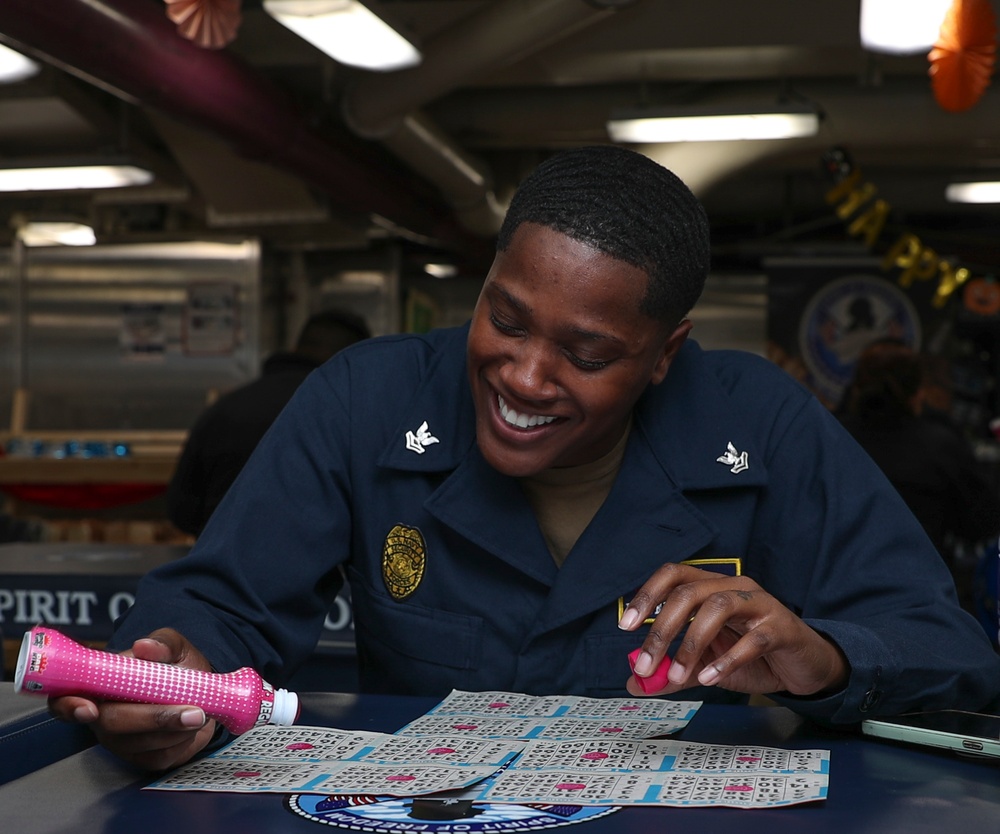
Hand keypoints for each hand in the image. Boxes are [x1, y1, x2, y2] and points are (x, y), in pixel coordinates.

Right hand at [47, 628, 217, 770]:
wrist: (201, 691)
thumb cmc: (176, 666)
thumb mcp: (174, 646)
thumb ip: (161, 643)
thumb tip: (144, 646)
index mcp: (99, 685)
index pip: (65, 700)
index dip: (70, 706)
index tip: (89, 708)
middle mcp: (102, 715)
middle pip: (112, 724)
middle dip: (153, 718)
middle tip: (191, 712)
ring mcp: (120, 741)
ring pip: (138, 744)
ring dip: (173, 730)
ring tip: (199, 714)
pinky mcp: (141, 758)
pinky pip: (157, 756)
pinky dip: (181, 742)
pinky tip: (190, 728)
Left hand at [618, 563, 847, 697]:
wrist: (803, 667)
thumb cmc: (752, 657)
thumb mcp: (706, 665)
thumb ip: (673, 671)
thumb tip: (635, 682)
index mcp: (712, 587)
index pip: (674, 575)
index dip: (647, 596)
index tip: (627, 627)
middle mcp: (734, 586)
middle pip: (689, 593)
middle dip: (662, 630)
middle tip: (646, 665)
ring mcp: (760, 604)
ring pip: (718, 608)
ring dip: (691, 644)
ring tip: (679, 676)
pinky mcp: (782, 627)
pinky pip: (752, 640)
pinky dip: (727, 660)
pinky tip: (710, 679)